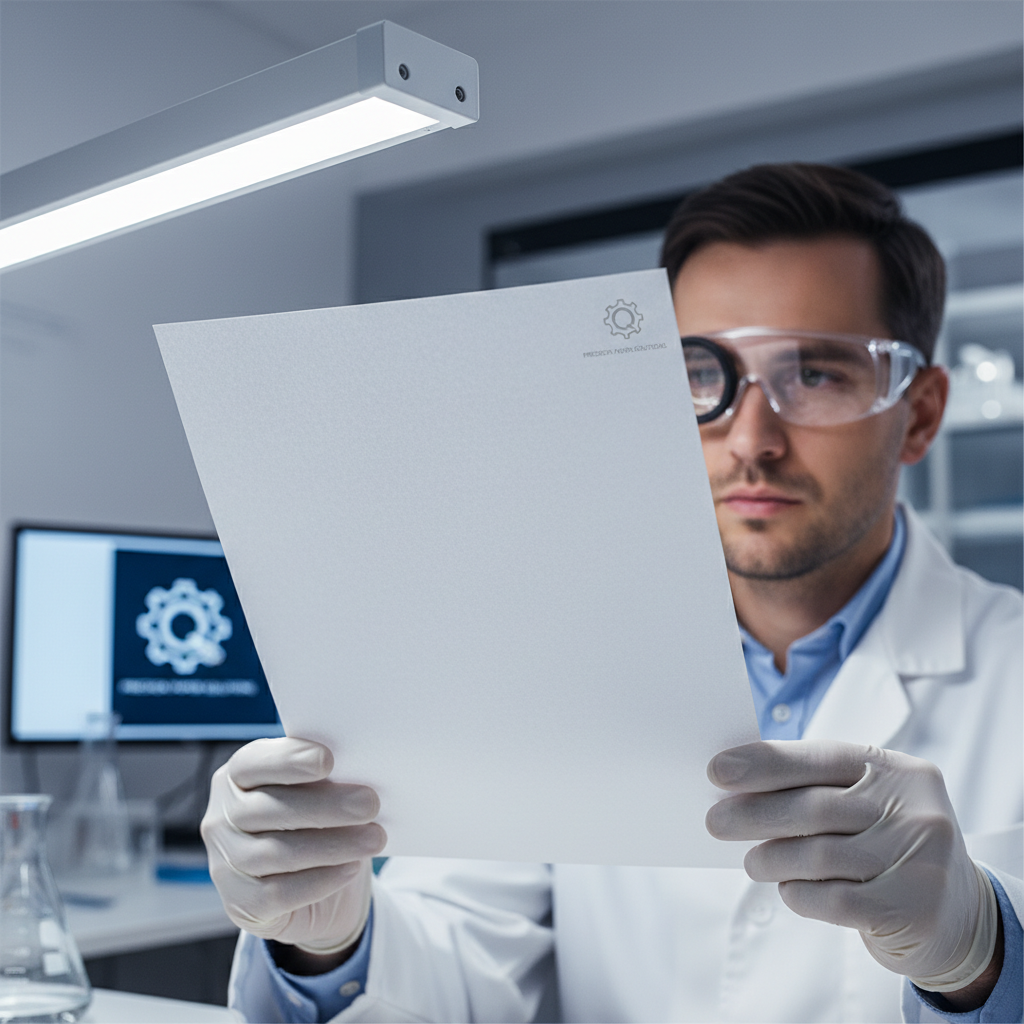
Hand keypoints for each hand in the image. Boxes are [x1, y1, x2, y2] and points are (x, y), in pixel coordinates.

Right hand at [201, 737, 385, 955]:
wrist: (317, 887)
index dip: (288, 760)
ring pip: (276, 853)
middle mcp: (221, 818)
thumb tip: (356, 769)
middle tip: (370, 803)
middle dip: (324, 806)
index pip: (253, 762)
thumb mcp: (320, 791)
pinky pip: (278, 893)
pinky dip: (319, 880)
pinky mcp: (240, 903)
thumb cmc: (319, 821)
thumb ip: (325, 777)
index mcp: (237, 777)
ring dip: (332, 845)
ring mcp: (224, 863)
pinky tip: (351, 868)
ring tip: (374, 838)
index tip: (328, 760)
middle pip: (268, 810)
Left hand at [706, 740, 999, 994]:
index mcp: (898, 770)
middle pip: (814, 807)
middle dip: (754, 813)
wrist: (960, 915)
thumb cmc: (889, 846)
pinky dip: (800, 893)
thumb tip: (738, 784)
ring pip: (819, 855)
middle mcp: (914, 809)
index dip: (766, 763)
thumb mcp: (869, 803)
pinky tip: (789, 889)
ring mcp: (919, 859)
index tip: (718, 771)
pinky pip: (835, 900)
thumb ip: (819, 789)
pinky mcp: (913, 908)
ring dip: (772, 858)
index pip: (821, 757)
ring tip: (753, 862)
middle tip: (716, 822)